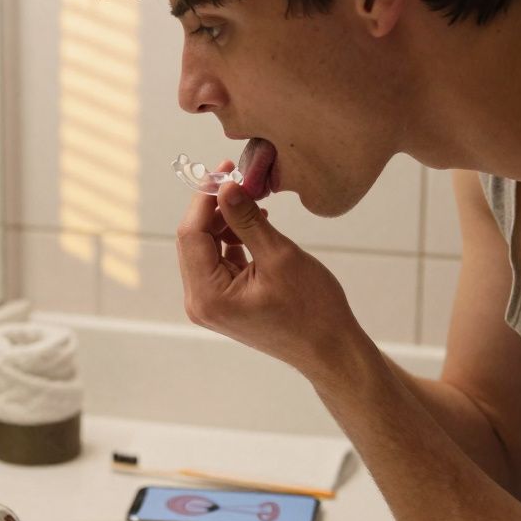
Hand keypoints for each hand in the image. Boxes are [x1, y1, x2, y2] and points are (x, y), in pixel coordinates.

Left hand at [175, 160, 364, 378]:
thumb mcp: (279, 256)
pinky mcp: (224, 301)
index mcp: (208, 296)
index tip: (224, 171)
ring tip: (254, 204)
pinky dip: (232, 240)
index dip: (205, 198)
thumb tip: (226, 187)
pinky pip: (219, 261)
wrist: (330, 349)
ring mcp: (211, 304)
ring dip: (225, 223)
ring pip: (205, 249)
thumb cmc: (312, 311)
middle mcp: (201, 302)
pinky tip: (255, 225)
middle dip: (213, 208)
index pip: (191, 235)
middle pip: (193, 241)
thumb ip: (247, 220)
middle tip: (238, 180)